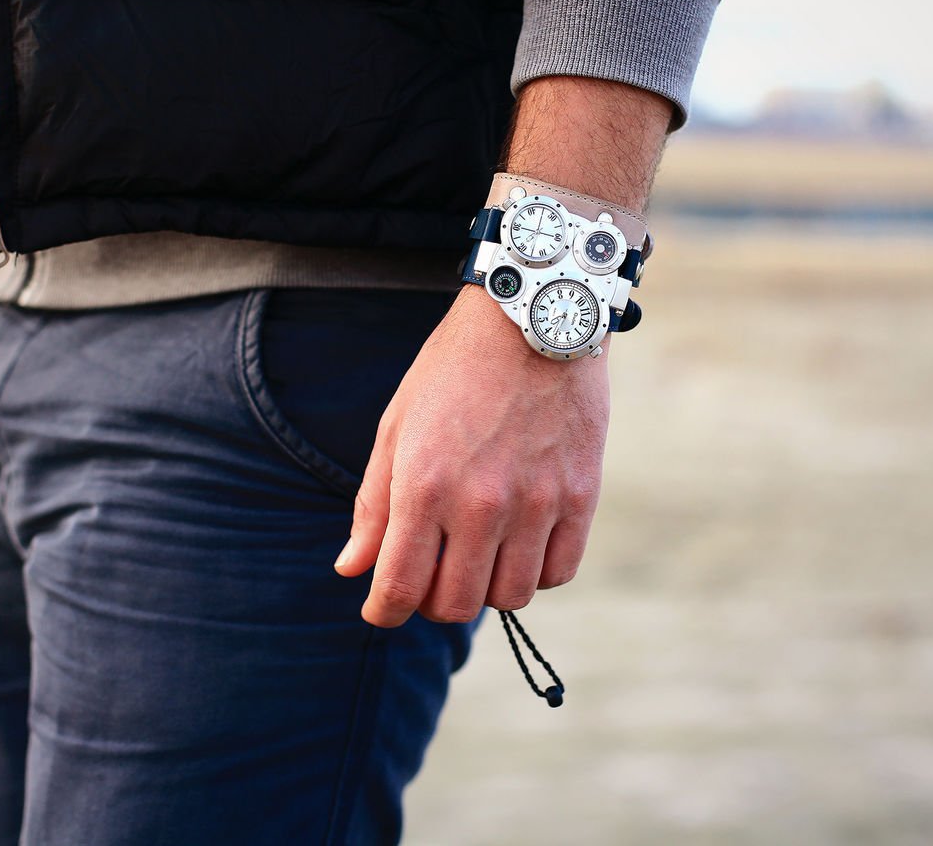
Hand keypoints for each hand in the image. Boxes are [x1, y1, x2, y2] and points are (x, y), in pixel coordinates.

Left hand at [335, 285, 608, 626]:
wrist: (532, 320)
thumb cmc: (454, 371)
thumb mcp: (397, 427)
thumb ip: (374, 505)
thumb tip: (352, 569)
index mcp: (424, 486)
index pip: (400, 588)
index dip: (384, 612)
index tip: (382, 609)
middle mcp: (481, 504)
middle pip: (456, 605)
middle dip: (433, 602)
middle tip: (432, 575)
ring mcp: (537, 503)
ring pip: (510, 597)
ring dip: (487, 589)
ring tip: (479, 556)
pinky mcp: (580, 496)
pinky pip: (558, 571)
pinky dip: (536, 571)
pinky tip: (521, 543)